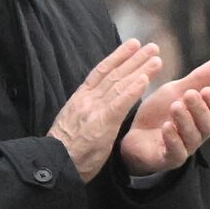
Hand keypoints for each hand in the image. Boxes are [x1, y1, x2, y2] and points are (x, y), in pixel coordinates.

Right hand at [49, 40, 161, 182]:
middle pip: (114, 74)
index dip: (118, 57)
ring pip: (119, 84)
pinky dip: (133, 90)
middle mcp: (87, 99)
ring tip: (156, 58)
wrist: (53, 163)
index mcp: (80, 98)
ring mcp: (94, 110)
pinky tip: (145, 79)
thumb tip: (97, 105)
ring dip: (139, 69)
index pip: (101, 72)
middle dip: (134, 58)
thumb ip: (85, 111)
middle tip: (151, 46)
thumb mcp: (72, 123)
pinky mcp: (102, 123)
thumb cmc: (64, 150)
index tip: (131, 45)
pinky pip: (120, 103)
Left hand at [120, 58, 209, 175]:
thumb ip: (196, 80)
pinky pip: (176, 153)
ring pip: (192, 138)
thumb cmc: (158, 113)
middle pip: (207, 126)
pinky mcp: (166, 160)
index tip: (206, 89)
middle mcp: (196, 135)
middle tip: (189, 94)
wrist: (131, 133)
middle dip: (199, 109)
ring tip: (175, 106)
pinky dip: (173, 140)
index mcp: (201, 119)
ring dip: (185, 121)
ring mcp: (183, 149)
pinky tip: (167, 127)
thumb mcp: (175, 92)